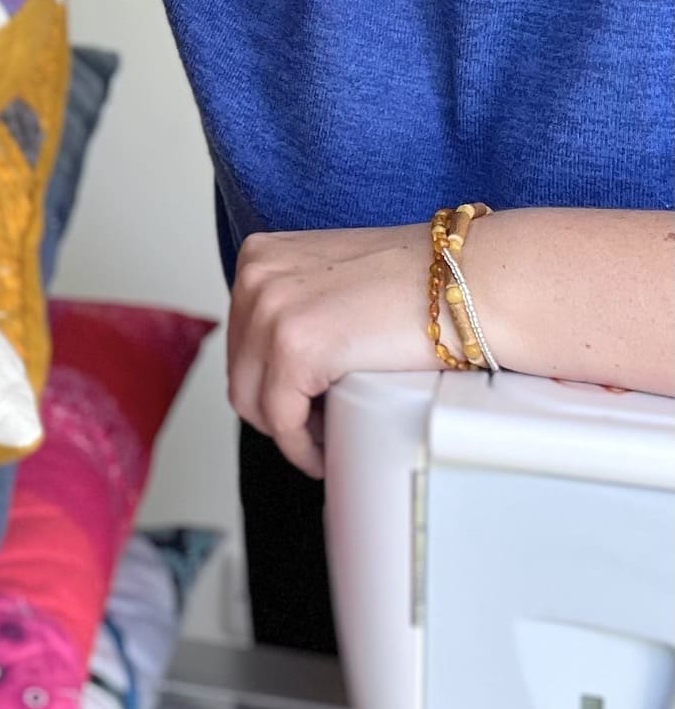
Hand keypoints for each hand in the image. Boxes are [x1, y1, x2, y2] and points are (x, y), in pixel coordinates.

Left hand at [227, 224, 433, 477]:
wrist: (469, 281)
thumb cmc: (420, 283)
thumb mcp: (333, 275)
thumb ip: (297, 300)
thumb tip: (276, 361)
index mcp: (260, 255)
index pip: (240, 337)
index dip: (267, 379)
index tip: (295, 403)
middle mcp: (256, 275)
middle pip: (240, 370)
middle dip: (276, 407)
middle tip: (316, 427)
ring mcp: (270, 309)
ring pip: (252, 402)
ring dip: (288, 431)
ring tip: (325, 439)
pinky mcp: (294, 348)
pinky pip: (282, 422)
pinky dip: (302, 448)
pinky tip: (327, 453)